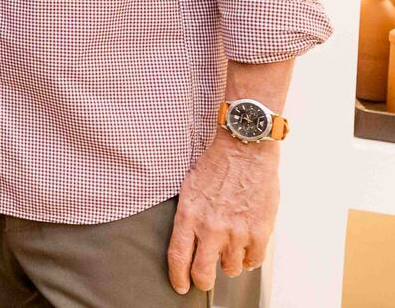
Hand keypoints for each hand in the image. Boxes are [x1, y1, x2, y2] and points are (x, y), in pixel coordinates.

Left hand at [167, 135, 278, 294]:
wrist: (245, 150)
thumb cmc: (217, 165)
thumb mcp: (190, 188)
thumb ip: (190, 217)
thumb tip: (190, 241)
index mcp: (189, 215)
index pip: (178, 257)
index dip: (178, 277)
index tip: (181, 286)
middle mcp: (210, 228)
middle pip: (203, 272)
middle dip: (202, 281)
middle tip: (204, 281)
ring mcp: (236, 232)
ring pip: (231, 268)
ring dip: (230, 263)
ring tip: (231, 248)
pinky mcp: (259, 232)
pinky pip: (254, 260)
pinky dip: (250, 258)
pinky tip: (247, 246)